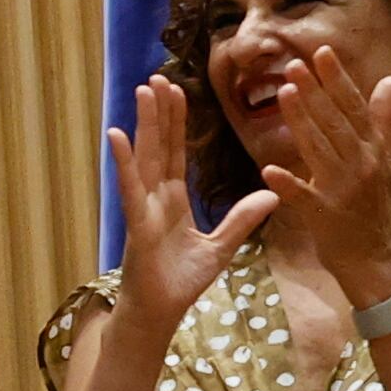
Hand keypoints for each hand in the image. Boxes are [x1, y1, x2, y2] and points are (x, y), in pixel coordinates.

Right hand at [101, 74, 272, 334]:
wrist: (159, 313)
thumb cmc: (180, 283)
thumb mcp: (221, 247)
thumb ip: (242, 219)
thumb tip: (273, 195)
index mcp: (172, 203)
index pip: (176, 155)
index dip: (176, 124)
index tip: (177, 93)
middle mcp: (154, 199)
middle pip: (158, 148)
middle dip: (158, 113)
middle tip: (157, 77)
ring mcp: (143, 209)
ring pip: (144, 159)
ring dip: (142, 124)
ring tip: (141, 92)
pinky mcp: (136, 224)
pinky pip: (130, 188)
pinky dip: (124, 162)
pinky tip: (117, 135)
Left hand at [249, 44, 390, 296]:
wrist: (377, 260)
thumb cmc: (375, 208)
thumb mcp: (388, 162)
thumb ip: (384, 122)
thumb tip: (389, 81)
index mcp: (374, 151)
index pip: (355, 108)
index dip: (338, 80)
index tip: (322, 53)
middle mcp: (362, 165)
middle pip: (336, 123)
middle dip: (316, 92)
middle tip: (294, 63)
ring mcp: (344, 190)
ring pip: (320, 150)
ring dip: (302, 121)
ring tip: (284, 93)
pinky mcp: (325, 216)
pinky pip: (304, 196)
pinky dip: (288, 183)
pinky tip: (268, 169)